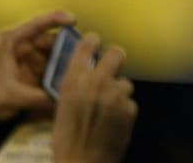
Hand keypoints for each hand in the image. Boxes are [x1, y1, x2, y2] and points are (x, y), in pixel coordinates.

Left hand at [0, 10, 75, 126]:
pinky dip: (61, 72)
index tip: (75, 20)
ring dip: (65, 62)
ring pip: (54, 54)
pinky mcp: (33, 69)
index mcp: (11, 41)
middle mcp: (22, 44)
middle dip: (67, 48)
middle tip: (84, 57)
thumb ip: (37, 97)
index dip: (57, 18)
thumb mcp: (11, 97)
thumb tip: (63, 99)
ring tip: (79, 71)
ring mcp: (28, 56)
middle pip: (50, 40)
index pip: (37, 24)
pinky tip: (70, 80)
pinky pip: (52, 66)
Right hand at [51, 33, 136, 162]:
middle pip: (116, 53)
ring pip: (125, 82)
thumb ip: (76, 85)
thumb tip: (87, 71)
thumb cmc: (65, 137)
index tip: (96, 42)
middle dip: (115, 58)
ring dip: (119, 92)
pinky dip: (124, 110)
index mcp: (75, 79)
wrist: (82, 162)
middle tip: (112, 67)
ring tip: (109, 109)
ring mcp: (116, 94)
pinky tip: (115, 122)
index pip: (88, 44)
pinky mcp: (130, 108)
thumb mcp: (63, 105)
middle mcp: (97, 81)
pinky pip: (129, 103)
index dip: (93, 41)